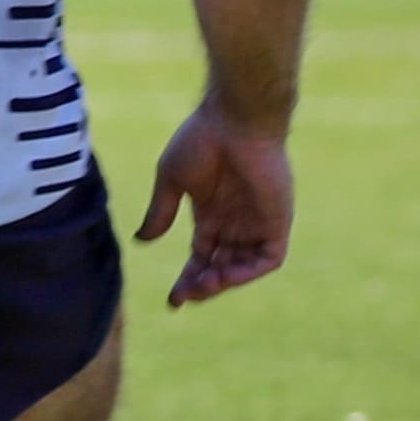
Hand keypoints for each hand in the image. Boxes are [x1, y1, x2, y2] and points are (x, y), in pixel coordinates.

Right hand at [140, 98, 294, 304]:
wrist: (234, 120)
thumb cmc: (200, 141)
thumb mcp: (172, 181)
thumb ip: (161, 212)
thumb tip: (143, 241)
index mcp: (210, 212)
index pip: (201, 255)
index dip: (188, 277)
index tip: (172, 300)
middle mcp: (235, 221)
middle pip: (220, 265)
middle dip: (203, 284)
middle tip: (185, 294)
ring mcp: (257, 222)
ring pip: (243, 266)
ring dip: (224, 281)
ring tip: (204, 285)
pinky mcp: (277, 220)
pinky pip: (268, 257)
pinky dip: (249, 271)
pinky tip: (227, 276)